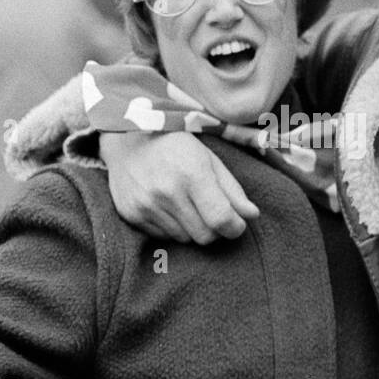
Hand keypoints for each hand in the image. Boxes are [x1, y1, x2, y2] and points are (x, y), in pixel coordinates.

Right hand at [101, 131, 258, 243]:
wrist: (127, 140)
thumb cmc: (175, 146)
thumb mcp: (209, 159)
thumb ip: (232, 189)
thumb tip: (252, 215)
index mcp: (192, 173)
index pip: (221, 219)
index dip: (235, 227)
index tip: (237, 224)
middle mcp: (167, 191)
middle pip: (205, 235)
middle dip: (215, 229)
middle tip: (212, 214)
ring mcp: (147, 205)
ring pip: (185, 239)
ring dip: (193, 228)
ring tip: (187, 205)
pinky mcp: (132, 214)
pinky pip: (164, 237)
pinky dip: (172, 228)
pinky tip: (168, 207)